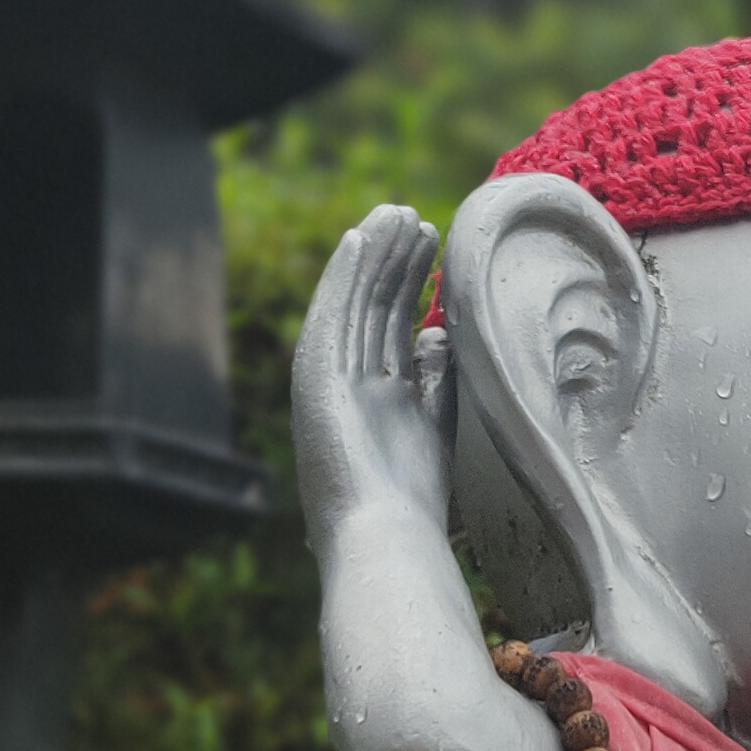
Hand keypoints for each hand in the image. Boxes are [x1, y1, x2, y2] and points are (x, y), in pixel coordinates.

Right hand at [291, 202, 455, 555]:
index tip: (427, 243)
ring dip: (372, 255)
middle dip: (391, 262)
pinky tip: (359, 238)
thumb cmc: (412, 501)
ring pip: (352, 303)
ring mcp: (327, 383)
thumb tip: (436, 334)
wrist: (384, 538)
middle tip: (413, 216)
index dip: (407, 283)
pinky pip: (331, 314)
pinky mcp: (314, 381)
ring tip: (397, 212)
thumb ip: (435, 381)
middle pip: (371, 309)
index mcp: (372, 401)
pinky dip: (344, 276)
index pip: (388, 326)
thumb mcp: (433, 427)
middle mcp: (346, 388)